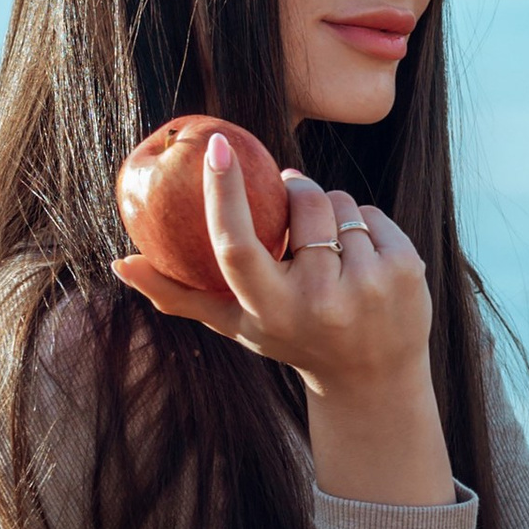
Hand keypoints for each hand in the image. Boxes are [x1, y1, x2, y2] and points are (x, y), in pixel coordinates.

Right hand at [114, 138, 450, 503]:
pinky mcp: (406, 270)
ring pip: (341, 203)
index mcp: (270, 310)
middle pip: (302, 204)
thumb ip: (180, 294)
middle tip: (292, 207)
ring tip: (328, 249)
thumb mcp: (235, 324)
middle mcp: (319, 299)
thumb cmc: (291, 339)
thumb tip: (122, 262)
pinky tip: (360, 260)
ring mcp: (368, 285)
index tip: (216, 148)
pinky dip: (364, 225)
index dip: (222, 194)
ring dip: (331, 213)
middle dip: (296, 192)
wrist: (372, 380)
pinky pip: (373, 213)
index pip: (236, 245)